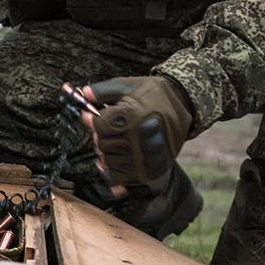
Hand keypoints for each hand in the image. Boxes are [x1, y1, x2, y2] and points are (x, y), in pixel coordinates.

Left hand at [78, 76, 192, 194]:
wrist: (184, 105)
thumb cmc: (153, 93)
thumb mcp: (127, 85)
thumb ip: (101, 91)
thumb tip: (81, 93)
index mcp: (128, 117)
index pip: (98, 127)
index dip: (93, 121)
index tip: (92, 116)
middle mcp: (135, 139)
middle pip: (102, 145)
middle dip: (102, 137)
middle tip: (109, 129)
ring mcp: (142, 157)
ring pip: (109, 162)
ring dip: (108, 153)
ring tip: (117, 142)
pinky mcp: (149, 169)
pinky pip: (120, 179)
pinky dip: (113, 173)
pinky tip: (116, 162)